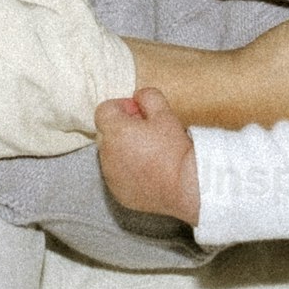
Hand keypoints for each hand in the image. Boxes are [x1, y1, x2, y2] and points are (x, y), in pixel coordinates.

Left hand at [96, 87, 200, 221]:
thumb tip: (138, 97)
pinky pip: (117, 175)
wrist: (185, 187)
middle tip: (148, 133)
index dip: (122, 107)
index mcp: (115, 131)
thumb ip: (148, 97)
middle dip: (122, 128)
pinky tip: (148, 171)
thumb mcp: (165, 114)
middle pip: (106, 132)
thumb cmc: (175, 150)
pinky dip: (127, 171)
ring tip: (150, 154)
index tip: (140, 114)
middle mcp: (106, 154)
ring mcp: (110, 176)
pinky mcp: (118, 192)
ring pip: (110, 155)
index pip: (104, 110)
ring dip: (123, 150)